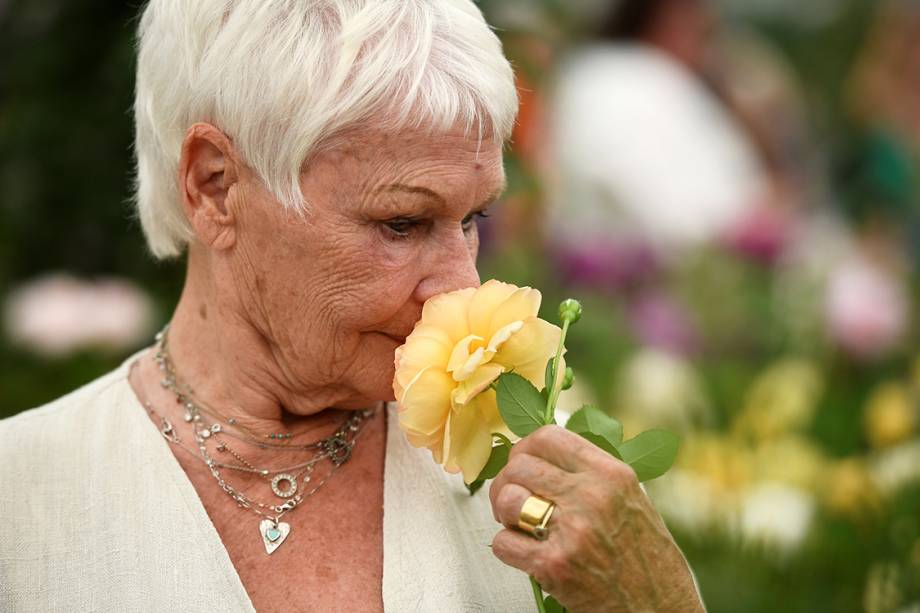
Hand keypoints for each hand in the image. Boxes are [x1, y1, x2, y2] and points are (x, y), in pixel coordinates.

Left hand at [489, 425, 704, 612]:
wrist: (660, 611)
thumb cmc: (648, 561)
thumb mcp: (632, 500)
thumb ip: (593, 475)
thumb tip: (546, 457)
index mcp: (612, 474)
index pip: (549, 437)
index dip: (525, 448)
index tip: (522, 462)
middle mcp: (592, 495)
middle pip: (520, 465)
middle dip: (508, 482)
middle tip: (514, 500)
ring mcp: (573, 529)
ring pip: (508, 500)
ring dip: (506, 514)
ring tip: (520, 525)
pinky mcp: (555, 565)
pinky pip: (504, 543)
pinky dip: (507, 549)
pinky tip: (526, 554)